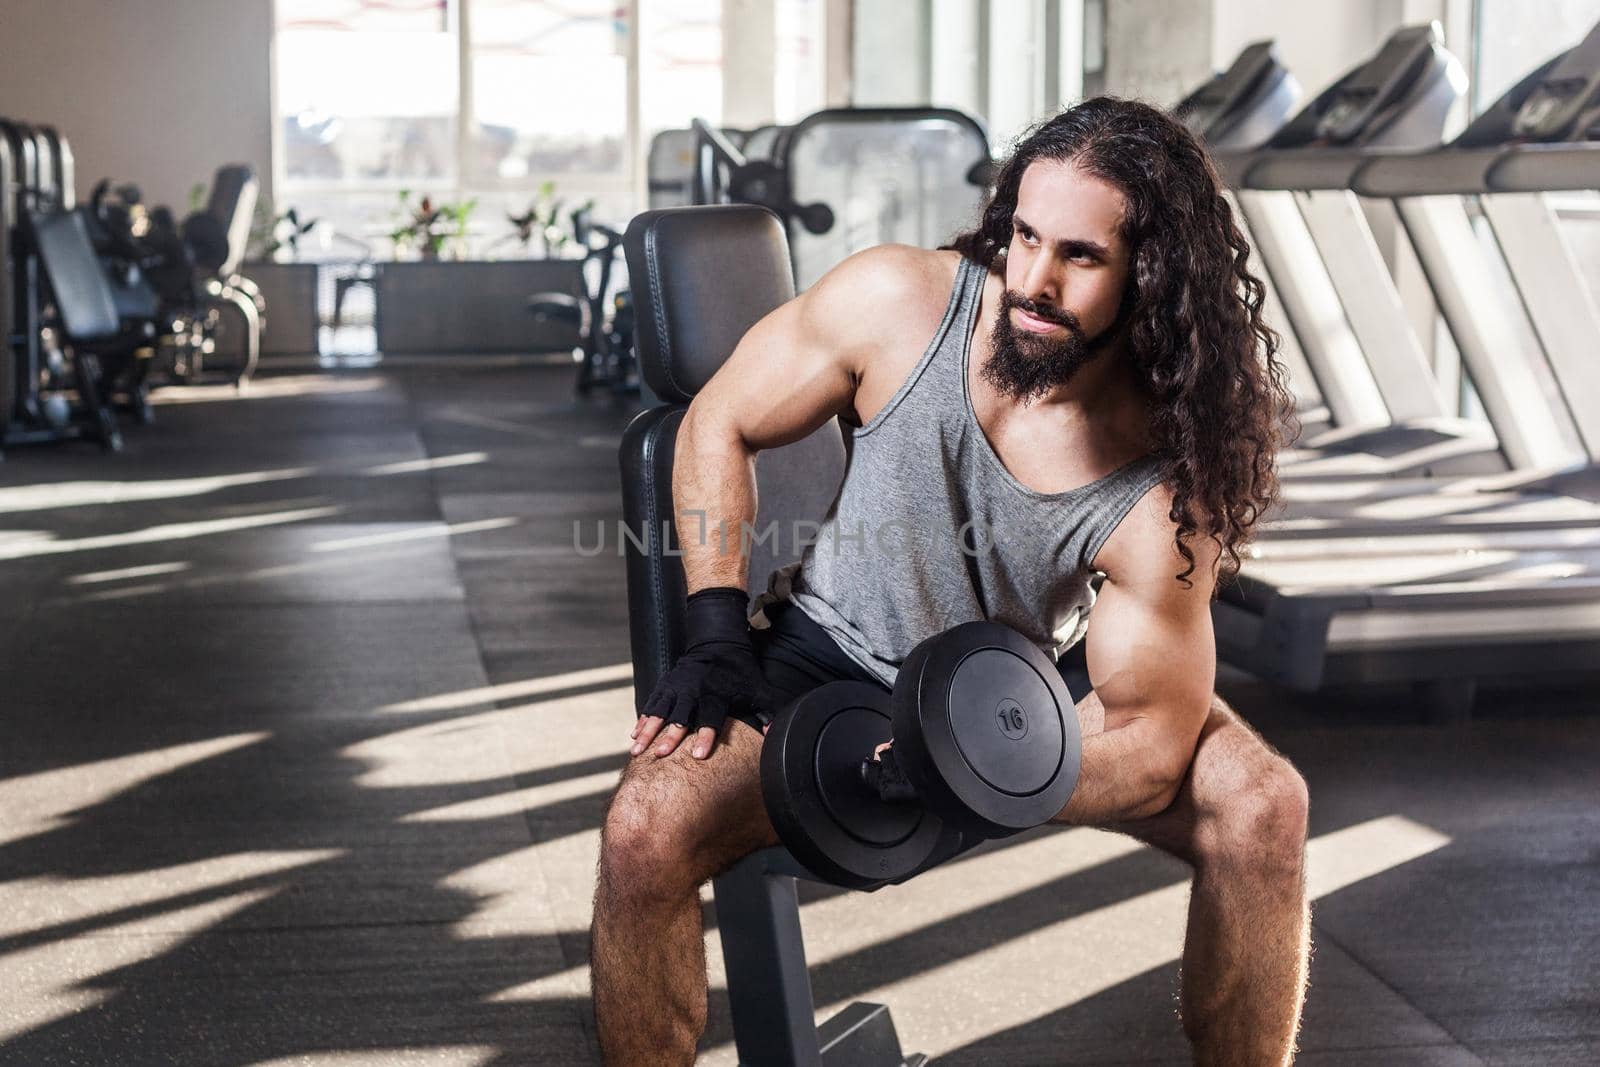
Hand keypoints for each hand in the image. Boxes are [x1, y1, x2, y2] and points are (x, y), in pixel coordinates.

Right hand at [629, 587, 782, 760]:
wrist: (718, 640)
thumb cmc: (740, 670)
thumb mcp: (758, 688)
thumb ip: (768, 712)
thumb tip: (775, 737)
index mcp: (717, 693)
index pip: (711, 717)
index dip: (705, 735)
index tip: (698, 755)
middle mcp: (694, 690)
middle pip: (680, 716)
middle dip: (670, 735)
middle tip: (661, 754)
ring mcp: (677, 686)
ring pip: (660, 711)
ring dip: (648, 730)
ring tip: (637, 750)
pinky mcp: (666, 684)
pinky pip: (651, 703)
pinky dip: (642, 719)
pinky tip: (634, 735)